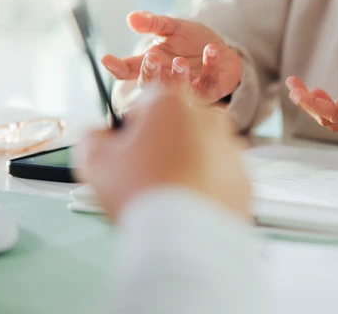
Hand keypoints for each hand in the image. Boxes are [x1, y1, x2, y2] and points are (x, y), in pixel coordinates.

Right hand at [73, 88, 250, 220]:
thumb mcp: (96, 162)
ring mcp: (232, 149)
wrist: (186, 237)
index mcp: (172, 103)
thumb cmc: (139, 191)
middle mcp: (209, 118)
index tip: (126, 148)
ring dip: (188, 163)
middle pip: (179, 122)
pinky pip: (221, 177)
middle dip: (163, 141)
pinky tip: (190, 207)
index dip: (132, 123)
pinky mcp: (245, 179)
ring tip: (169, 195)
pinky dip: (208, 187)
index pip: (147, 100)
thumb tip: (98, 136)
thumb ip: (92, 138)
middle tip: (146, 174)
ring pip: (203, 149)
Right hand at [101, 11, 242, 103]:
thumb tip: (131, 17)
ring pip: (178, 91)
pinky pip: (208, 84)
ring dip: (178, 76)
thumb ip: (153, 23)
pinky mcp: (210, 91)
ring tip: (180, 61)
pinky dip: (210, 65)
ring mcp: (188, 90)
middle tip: (151, 57)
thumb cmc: (193, 42)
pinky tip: (211, 49)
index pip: (128, 71)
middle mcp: (167, 81)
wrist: (223, 53)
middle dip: (150, 73)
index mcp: (152, 67)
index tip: (106, 59)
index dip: (116, 67)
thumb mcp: (173, 27)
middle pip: (151, 85)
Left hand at [285, 38, 337, 131]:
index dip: (311, 103)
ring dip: (316, 108)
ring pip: (337, 123)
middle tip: (293, 84)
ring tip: (302, 87)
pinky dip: (328, 109)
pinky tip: (321, 94)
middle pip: (331, 121)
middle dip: (308, 105)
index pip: (335, 112)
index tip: (296, 87)